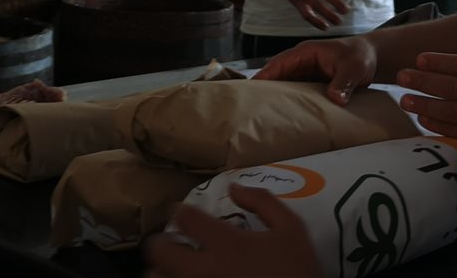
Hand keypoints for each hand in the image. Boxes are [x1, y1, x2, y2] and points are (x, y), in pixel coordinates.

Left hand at [145, 183, 320, 277]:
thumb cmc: (298, 271)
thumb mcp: (292, 229)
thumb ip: (263, 202)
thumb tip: (234, 187)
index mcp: (228, 244)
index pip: (186, 218)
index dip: (179, 211)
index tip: (183, 213)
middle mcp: (206, 269)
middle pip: (159, 253)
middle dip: (160, 244)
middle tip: (172, 243)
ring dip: (162, 270)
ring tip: (177, 268)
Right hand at [254, 35, 376, 105]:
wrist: (372, 58)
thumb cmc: (361, 55)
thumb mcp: (353, 67)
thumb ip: (343, 82)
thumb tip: (335, 98)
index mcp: (307, 52)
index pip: (280, 62)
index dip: (266, 75)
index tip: (252, 88)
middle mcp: (303, 62)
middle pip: (278, 75)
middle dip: (266, 89)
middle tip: (251, 107)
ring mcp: (306, 73)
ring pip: (286, 85)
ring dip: (277, 98)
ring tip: (264, 115)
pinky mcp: (312, 84)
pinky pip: (297, 93)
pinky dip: (291, 103)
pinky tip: (285, 117)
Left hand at [396, 53, 456, 140]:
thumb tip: (450, 65)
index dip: (441, 61)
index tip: (419, 58)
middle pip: (453, 86)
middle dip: (424, 80)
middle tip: (401, 76)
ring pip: (453, 109)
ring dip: (426, 104)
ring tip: (405, 99)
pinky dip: (440, 125)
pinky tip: (423, 119)